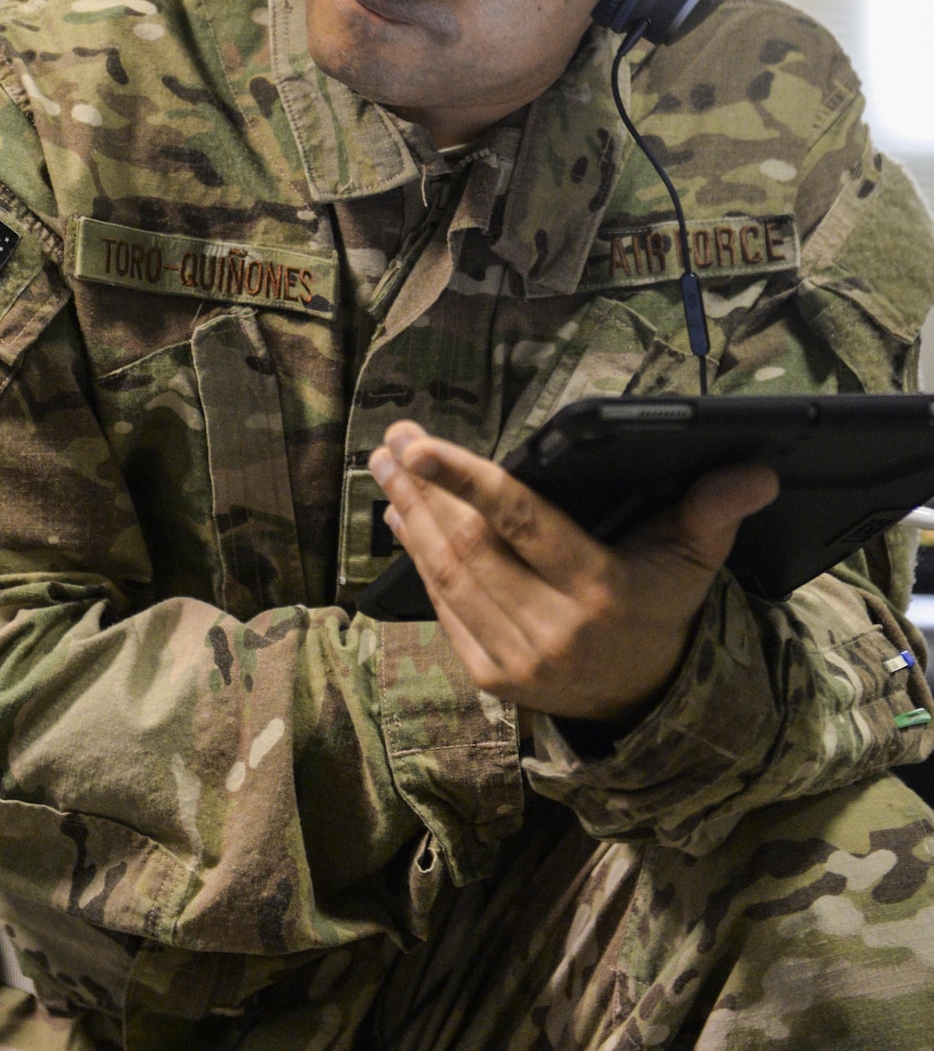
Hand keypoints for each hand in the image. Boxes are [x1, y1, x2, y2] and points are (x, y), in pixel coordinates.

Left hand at [369, 421, 776, 727]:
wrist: (646, 704)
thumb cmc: (662, 609)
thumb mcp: (693, 561)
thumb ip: (714, 511)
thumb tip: (756, 469)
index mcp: (598, 590)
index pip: (520, 522)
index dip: (465, 480)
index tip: (421, 446)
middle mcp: (552, 628)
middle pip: (468, 546)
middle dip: (424, 487)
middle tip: (395, 440)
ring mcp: (517, 660)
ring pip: (447, 576)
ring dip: (409, 516)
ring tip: (386, 467)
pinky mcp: (492, 680)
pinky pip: (444, 611)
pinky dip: (418, 562)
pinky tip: (404, 519)